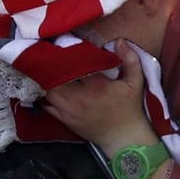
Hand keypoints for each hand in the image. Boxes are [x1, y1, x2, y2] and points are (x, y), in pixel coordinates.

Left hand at [44, 39, 156, 154]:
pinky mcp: (64, 119)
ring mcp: (67, 110)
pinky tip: (45, 85)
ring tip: (46, 66)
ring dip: (46, 78)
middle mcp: (76, 98)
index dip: (65, 53)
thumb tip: (120, 41)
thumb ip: (130, 59)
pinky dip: (44, 94)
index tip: (62, 42)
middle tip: (50, 52)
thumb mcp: (136, 82)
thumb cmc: (130, 108)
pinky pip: (45, 105)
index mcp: (94, 86)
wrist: (123, 138)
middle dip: (51, 64)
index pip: (73, 65)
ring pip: (46, 90)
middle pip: (53, 77)